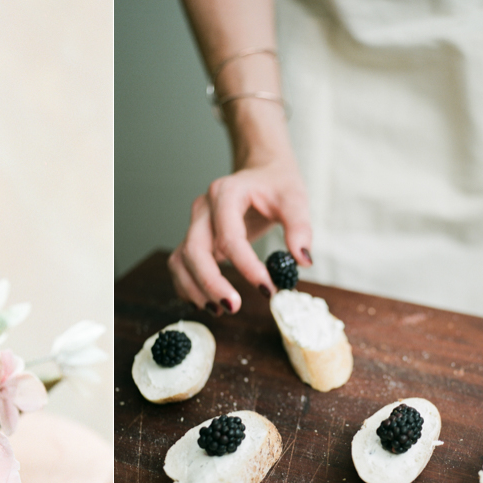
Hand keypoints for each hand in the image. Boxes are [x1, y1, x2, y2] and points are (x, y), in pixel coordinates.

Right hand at [168, 156, 311, 314]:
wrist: (260, 171)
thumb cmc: (276, 184)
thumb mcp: (294, 199)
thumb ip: (299, 228)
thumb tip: (302, 261)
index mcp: (226, 194)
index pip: (229, 236)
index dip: (246, 266)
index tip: (267, 288)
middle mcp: (203, 209)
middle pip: (194, 250)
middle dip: (211, 282)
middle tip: (233, 306)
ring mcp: (195, 224)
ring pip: (181, 260)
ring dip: (196, 289)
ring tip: (220, 310)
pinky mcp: (194, 238)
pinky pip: (181, 265)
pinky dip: (189, 287)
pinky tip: (208, 303)